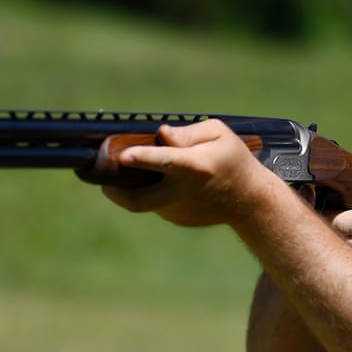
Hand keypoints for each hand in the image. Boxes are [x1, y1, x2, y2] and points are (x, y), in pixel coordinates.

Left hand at [100, 119, 277, 227]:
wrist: (250, 202)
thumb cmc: (234, 160)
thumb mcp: (219, 134)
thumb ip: (187, 133)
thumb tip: (160, 133)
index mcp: (195, 167)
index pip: (166, 161)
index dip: (143, 158)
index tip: (123, 156)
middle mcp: (183, 192)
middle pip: (138, 200)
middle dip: (114, 192)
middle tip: (102, 181)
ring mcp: (177, 210)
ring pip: (145, 197)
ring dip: (136, 184)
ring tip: (140, 170)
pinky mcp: (176, 218)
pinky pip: (155, 201)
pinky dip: (153, 190)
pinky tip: (166, 182)